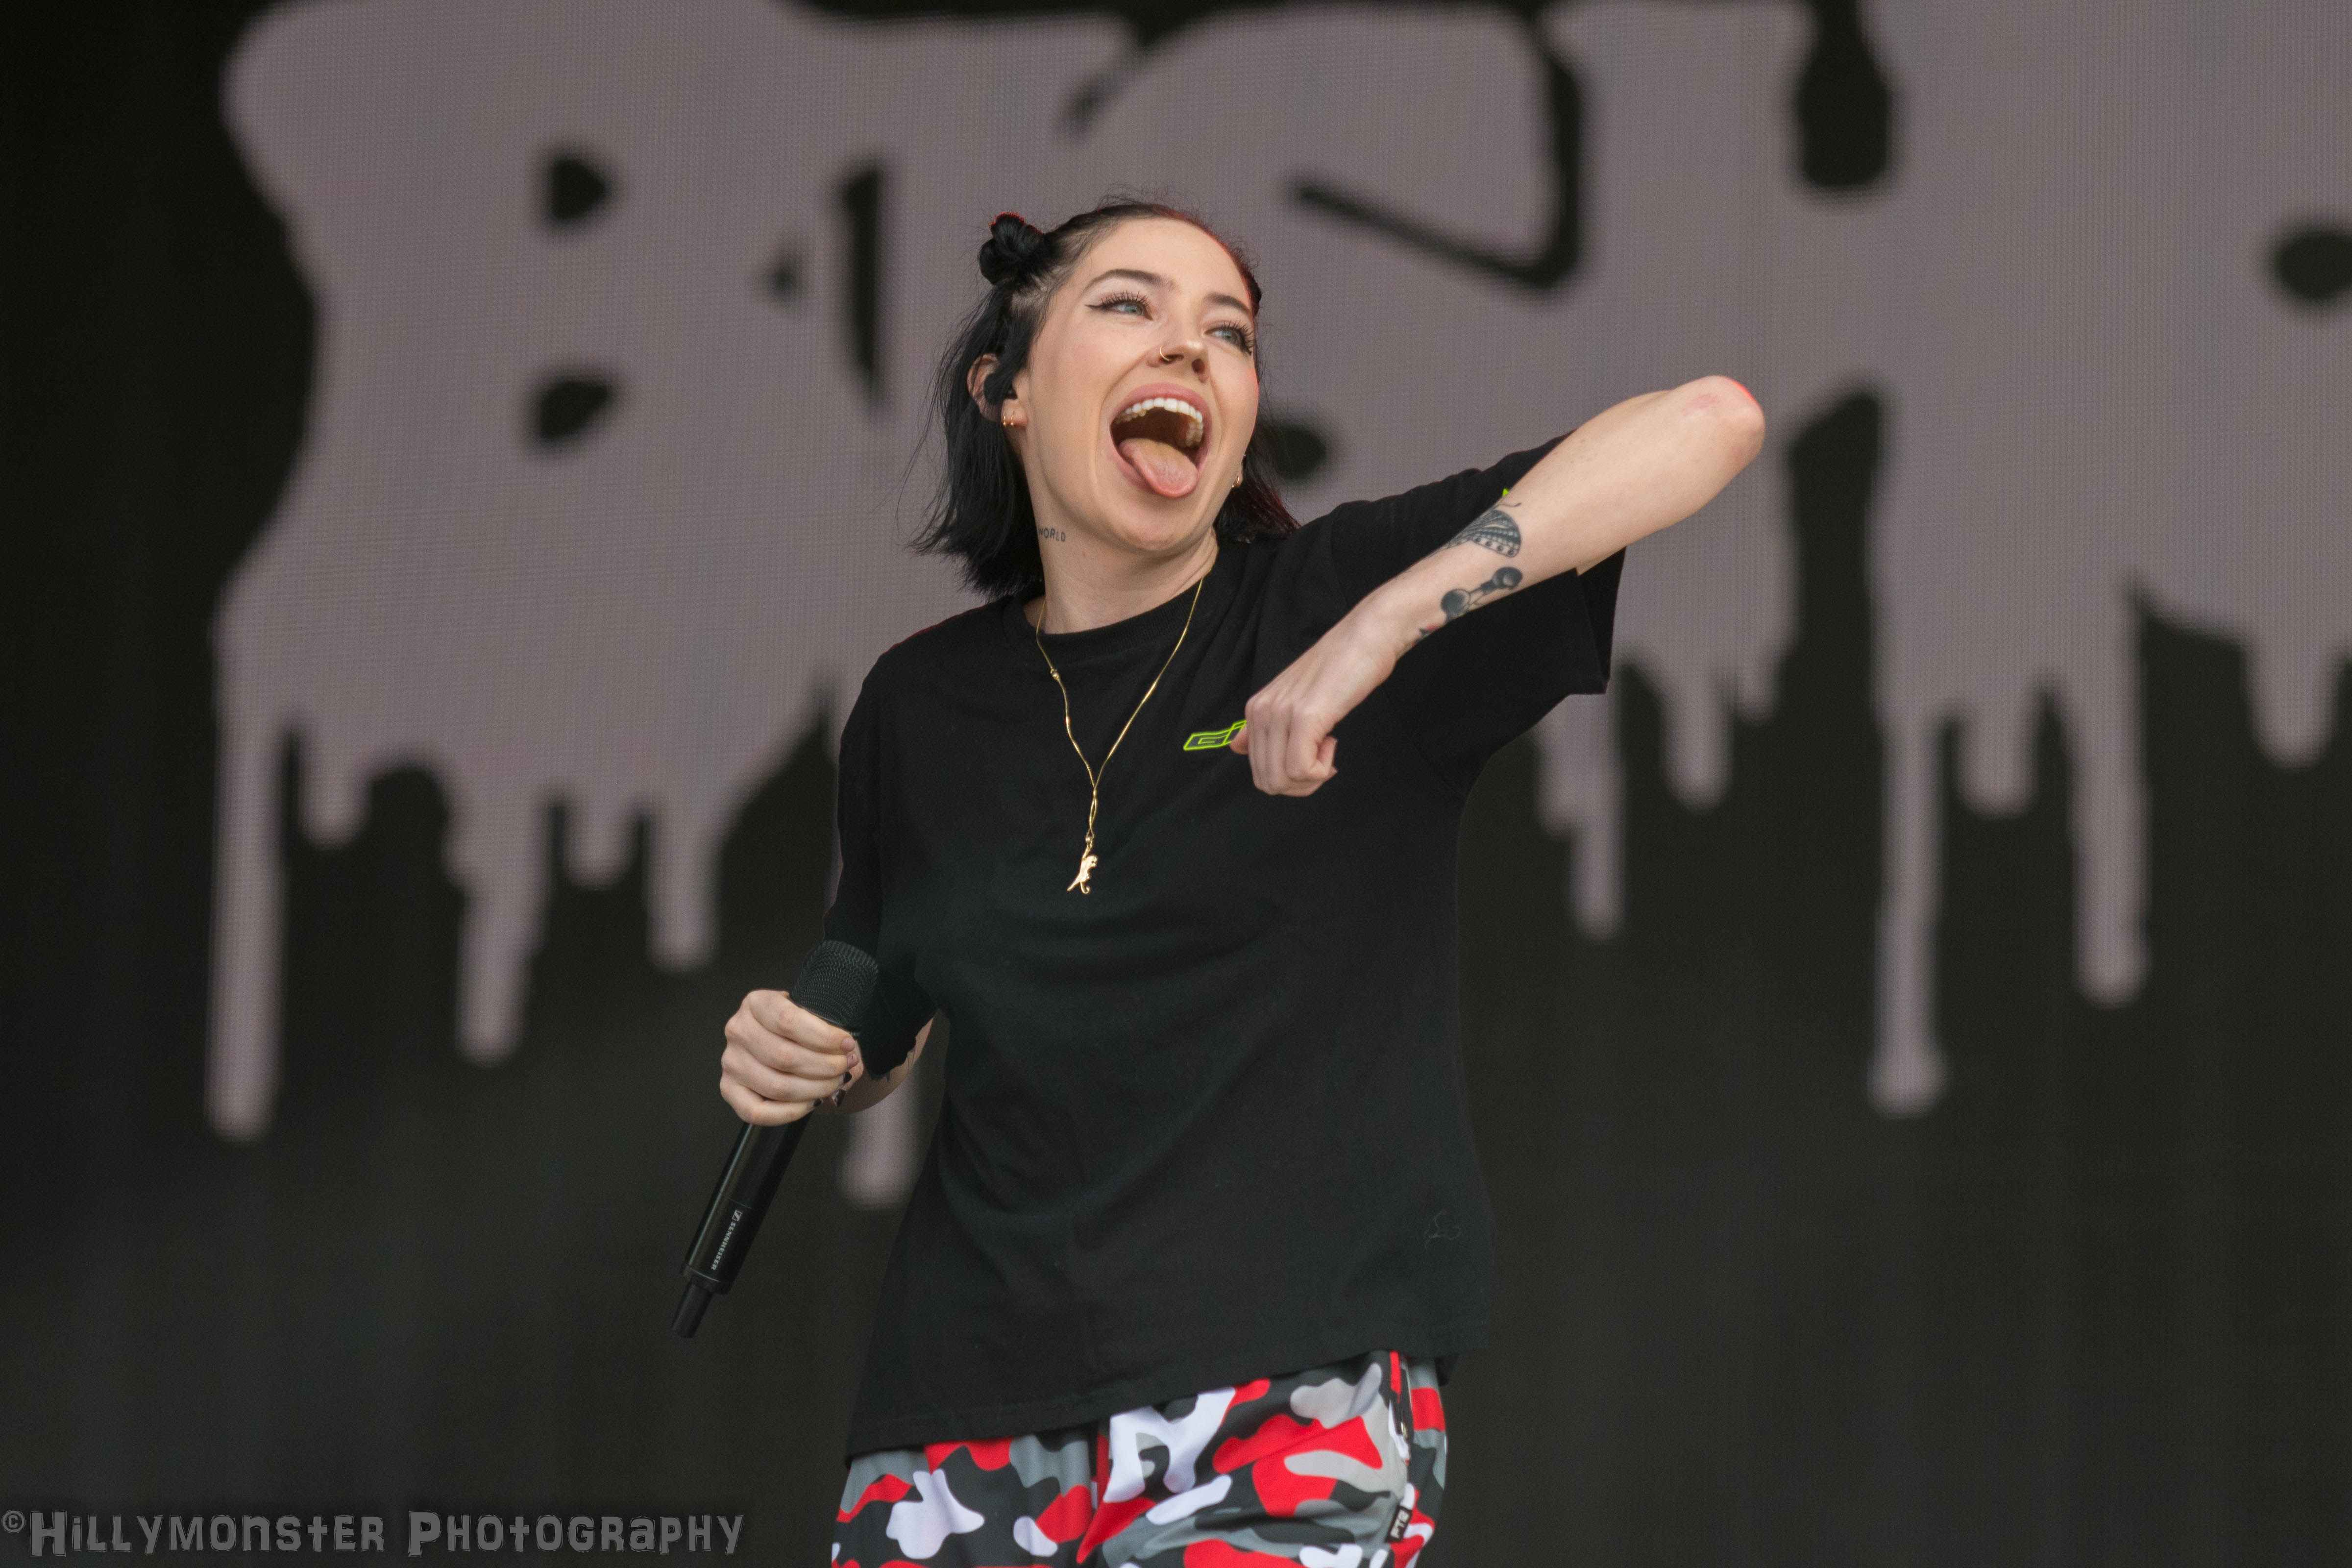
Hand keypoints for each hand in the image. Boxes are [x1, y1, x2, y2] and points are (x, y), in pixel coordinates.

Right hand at [719, 988, 862, 1124]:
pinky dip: (791, 1112)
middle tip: (846, 1066)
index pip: (788, 1021)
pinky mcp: (730, 1089)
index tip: (847, 1044)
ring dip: (815, 1089)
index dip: (823, 1037)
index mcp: (756, 1003)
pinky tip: (812, 1102)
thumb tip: (847, 1055)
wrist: (786, 1041)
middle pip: (785, 1057)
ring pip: (776, 1086)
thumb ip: (829, 1032)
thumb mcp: (814, 1018)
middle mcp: (738, 1030)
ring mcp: (731, 1061)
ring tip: (835, 1083)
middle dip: (825, 1066)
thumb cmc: (802, 1029)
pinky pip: (758, 1112)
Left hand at [1232, 608, 1403, 795]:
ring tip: (1327, 747)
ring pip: (1282, 780)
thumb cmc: (1338, 669)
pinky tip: (1332, 742)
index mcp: (1255, 710)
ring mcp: (1281, 714)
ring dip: (1312, 777)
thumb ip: (1263, 725)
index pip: (1258, 772)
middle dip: (1300, 785)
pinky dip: (1321, 769)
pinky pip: (1301, 769)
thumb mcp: (1292, 697)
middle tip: (1323, 761)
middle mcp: (1261, 712)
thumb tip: (1236, 747)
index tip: (1313, 756)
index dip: (1290, 779)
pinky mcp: (1305, 717)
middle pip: (1268, 782)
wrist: (1365, 638)